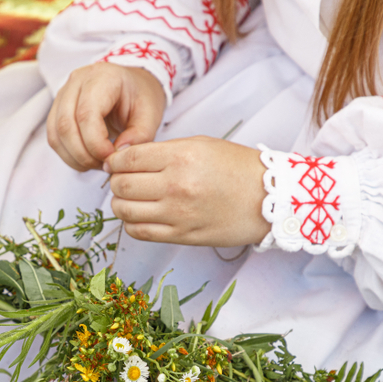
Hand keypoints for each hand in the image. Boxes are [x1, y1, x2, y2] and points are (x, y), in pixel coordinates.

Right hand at [46, 62, 165, 171]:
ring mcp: (63, 94)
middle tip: (105, 165)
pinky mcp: (57, 110)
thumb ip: (140, 136)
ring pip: (56, 134)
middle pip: (66, 125)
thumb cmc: (141, 99)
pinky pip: (54, 138)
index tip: (112, 157)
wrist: (131, 86)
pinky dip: (68, 156)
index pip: (86, 113)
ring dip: (75, 157)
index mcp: (103, 77)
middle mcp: (77, 81)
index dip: (96, 143)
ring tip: (98, 163)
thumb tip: (118, 154)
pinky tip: (87, 160)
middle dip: (85, 154)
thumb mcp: (151, 115)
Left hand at [105, 136, 270, 246]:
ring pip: (125, 210)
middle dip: (115, 181)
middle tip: (122, 180)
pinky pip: (140, 232)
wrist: (268, 199)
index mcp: (181, 157)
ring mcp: (178, 214)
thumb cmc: (236, 168)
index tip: (114, 163)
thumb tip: (126, 159)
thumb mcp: (200, 145)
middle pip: (121, 185)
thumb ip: (163, 151)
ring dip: (120, 203)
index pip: (127, 158)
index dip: (114, 160)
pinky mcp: (182, 236)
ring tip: (131, 198)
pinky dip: (132, 223)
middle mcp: (176, 186)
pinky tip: (141, 215)